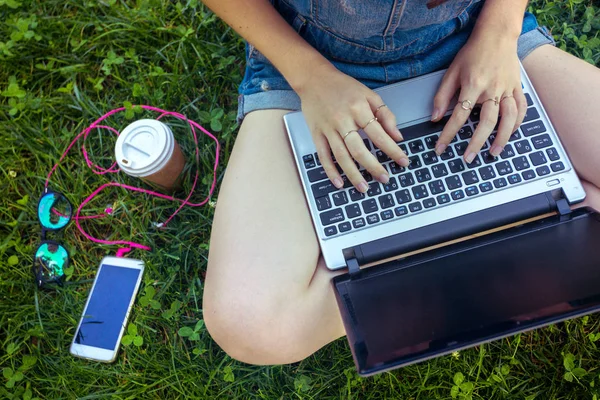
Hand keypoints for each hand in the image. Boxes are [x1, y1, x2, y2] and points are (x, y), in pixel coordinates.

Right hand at [297, 63, 409, 192]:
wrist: (314, 79)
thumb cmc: (343, 87)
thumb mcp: (368, 94)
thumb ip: (385, 114)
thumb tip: (397, 136)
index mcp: (358, 108)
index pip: (379, 134)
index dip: (393, 150)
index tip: (403, 161)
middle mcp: (342, 120)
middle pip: (359, 149)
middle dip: (373, 167)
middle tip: (385, 179)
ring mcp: (328, 129)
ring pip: (341, 156)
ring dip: (353, 174)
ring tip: (364, 188)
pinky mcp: (316, 134)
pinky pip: (323, 156)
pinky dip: (330, 171)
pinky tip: (339, 183)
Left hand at [431, 28, 526, 162]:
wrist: (497, 35)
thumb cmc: (472, 53)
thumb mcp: (452, 72)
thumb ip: (442, 95)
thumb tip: (435, 117)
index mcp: (473, 85)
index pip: (459, 115)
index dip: (448, 134)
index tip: (440, 148)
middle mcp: (492, 89)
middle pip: (486, 121)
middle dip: (476, 142)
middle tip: (467, 158)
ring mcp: (507, 89)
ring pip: (508, 118)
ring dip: (502, 137)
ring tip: (493, 152)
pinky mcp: (517, 87)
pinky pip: (522, 108)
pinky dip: (518, 123)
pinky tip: (510, 134)